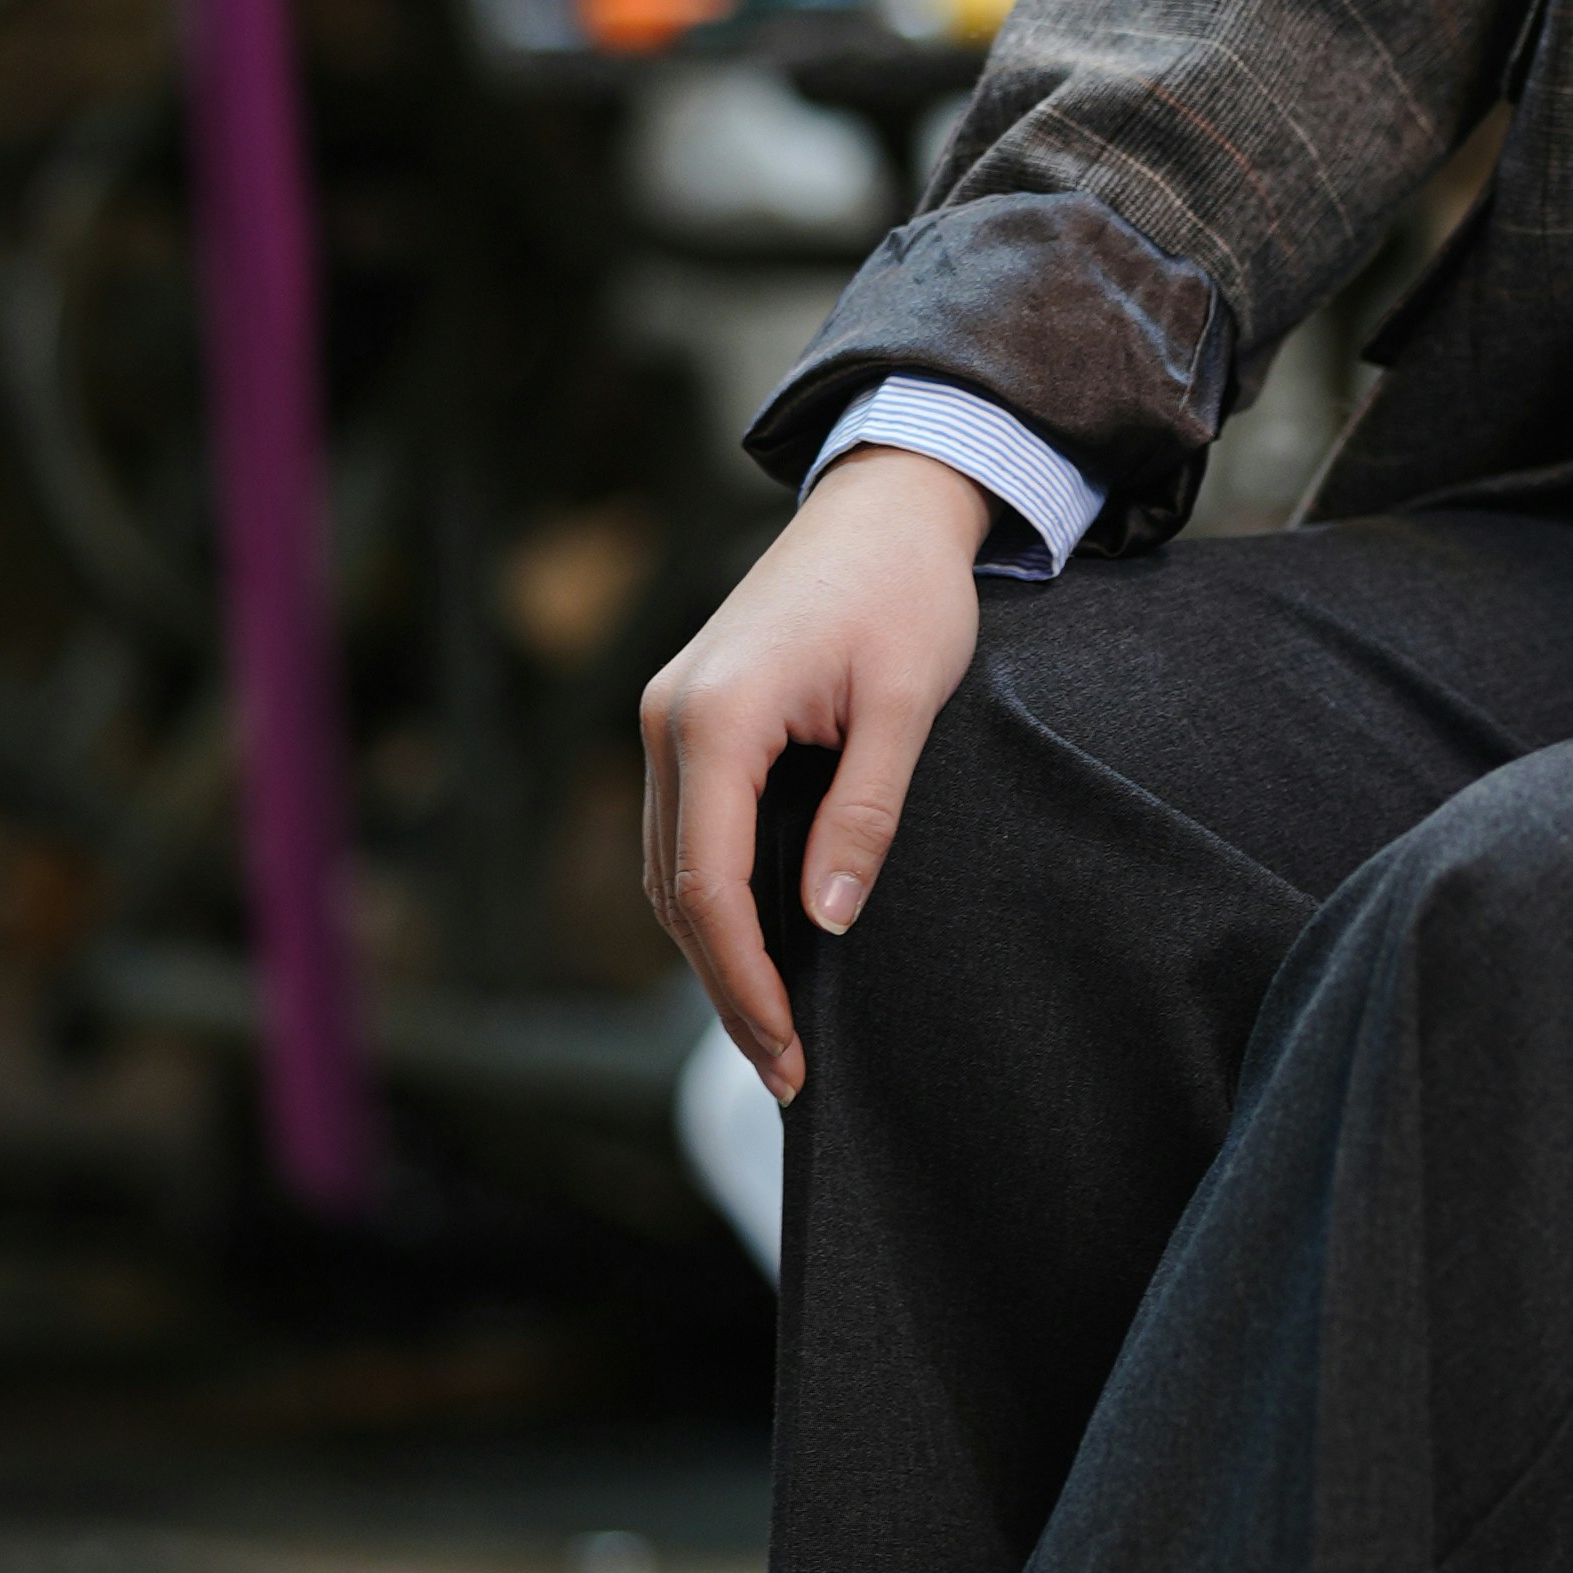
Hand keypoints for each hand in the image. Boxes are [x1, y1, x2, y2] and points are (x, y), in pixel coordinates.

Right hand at [637, 453, 994, 1098]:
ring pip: (670, 870)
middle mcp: (668, 719)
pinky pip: (683, 832)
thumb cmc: (905, 590)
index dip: (744, 981)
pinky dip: (710, 900)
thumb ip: (864, 812)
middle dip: (726, 988)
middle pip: (677, 891)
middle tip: (786, 1071)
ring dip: (713, 953)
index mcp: (716, 717)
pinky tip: (755, 947)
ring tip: (774, 1031)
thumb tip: (825, 920)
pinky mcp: (687, 717)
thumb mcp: (906, 703)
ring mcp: (667, 717)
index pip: (710, 884)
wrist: (885, 502)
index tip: (789, 1052)